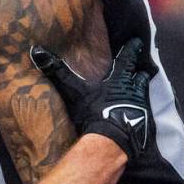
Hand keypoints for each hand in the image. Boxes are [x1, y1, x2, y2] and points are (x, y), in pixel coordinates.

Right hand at [30, 37, 153, 159]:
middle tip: (146, 69)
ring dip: (143, 93)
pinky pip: (146, 117)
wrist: (114, 142)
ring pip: (145, 96)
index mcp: (119, 80)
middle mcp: (134, 92)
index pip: (126, 60)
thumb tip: (37, 50)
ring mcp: (142, 110)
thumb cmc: (95, 113)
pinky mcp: (145, 128)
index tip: (137, 41)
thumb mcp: (74, 91)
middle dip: (142, 73)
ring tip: (143, 92)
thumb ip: (57, 72)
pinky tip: (141, 119)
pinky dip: (144, 115)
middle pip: (141, 79)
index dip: (131, 49)